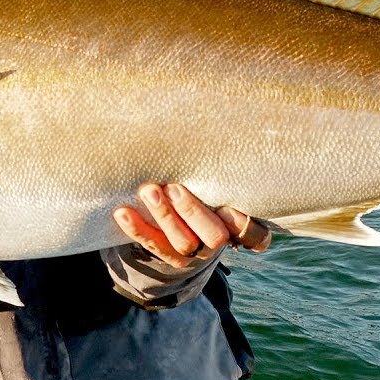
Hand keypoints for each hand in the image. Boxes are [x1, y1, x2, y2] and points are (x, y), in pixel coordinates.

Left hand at [112, 182, 270, 267]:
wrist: (184, 222)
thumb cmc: (208, 188)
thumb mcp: (221, 183)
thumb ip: (222, 171)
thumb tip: (216, 123)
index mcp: (242, 227)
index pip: (255, 236)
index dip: (243, 226)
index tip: (228, 208)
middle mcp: (220, 242)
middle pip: (214, 237)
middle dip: (192, 212)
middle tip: (174, 188)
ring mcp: (194, 253)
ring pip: (181, 243)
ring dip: (164, 216)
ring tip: (149, 191)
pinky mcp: (168, 256)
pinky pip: (152, 244)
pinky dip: (137, 228)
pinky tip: (124, 212)